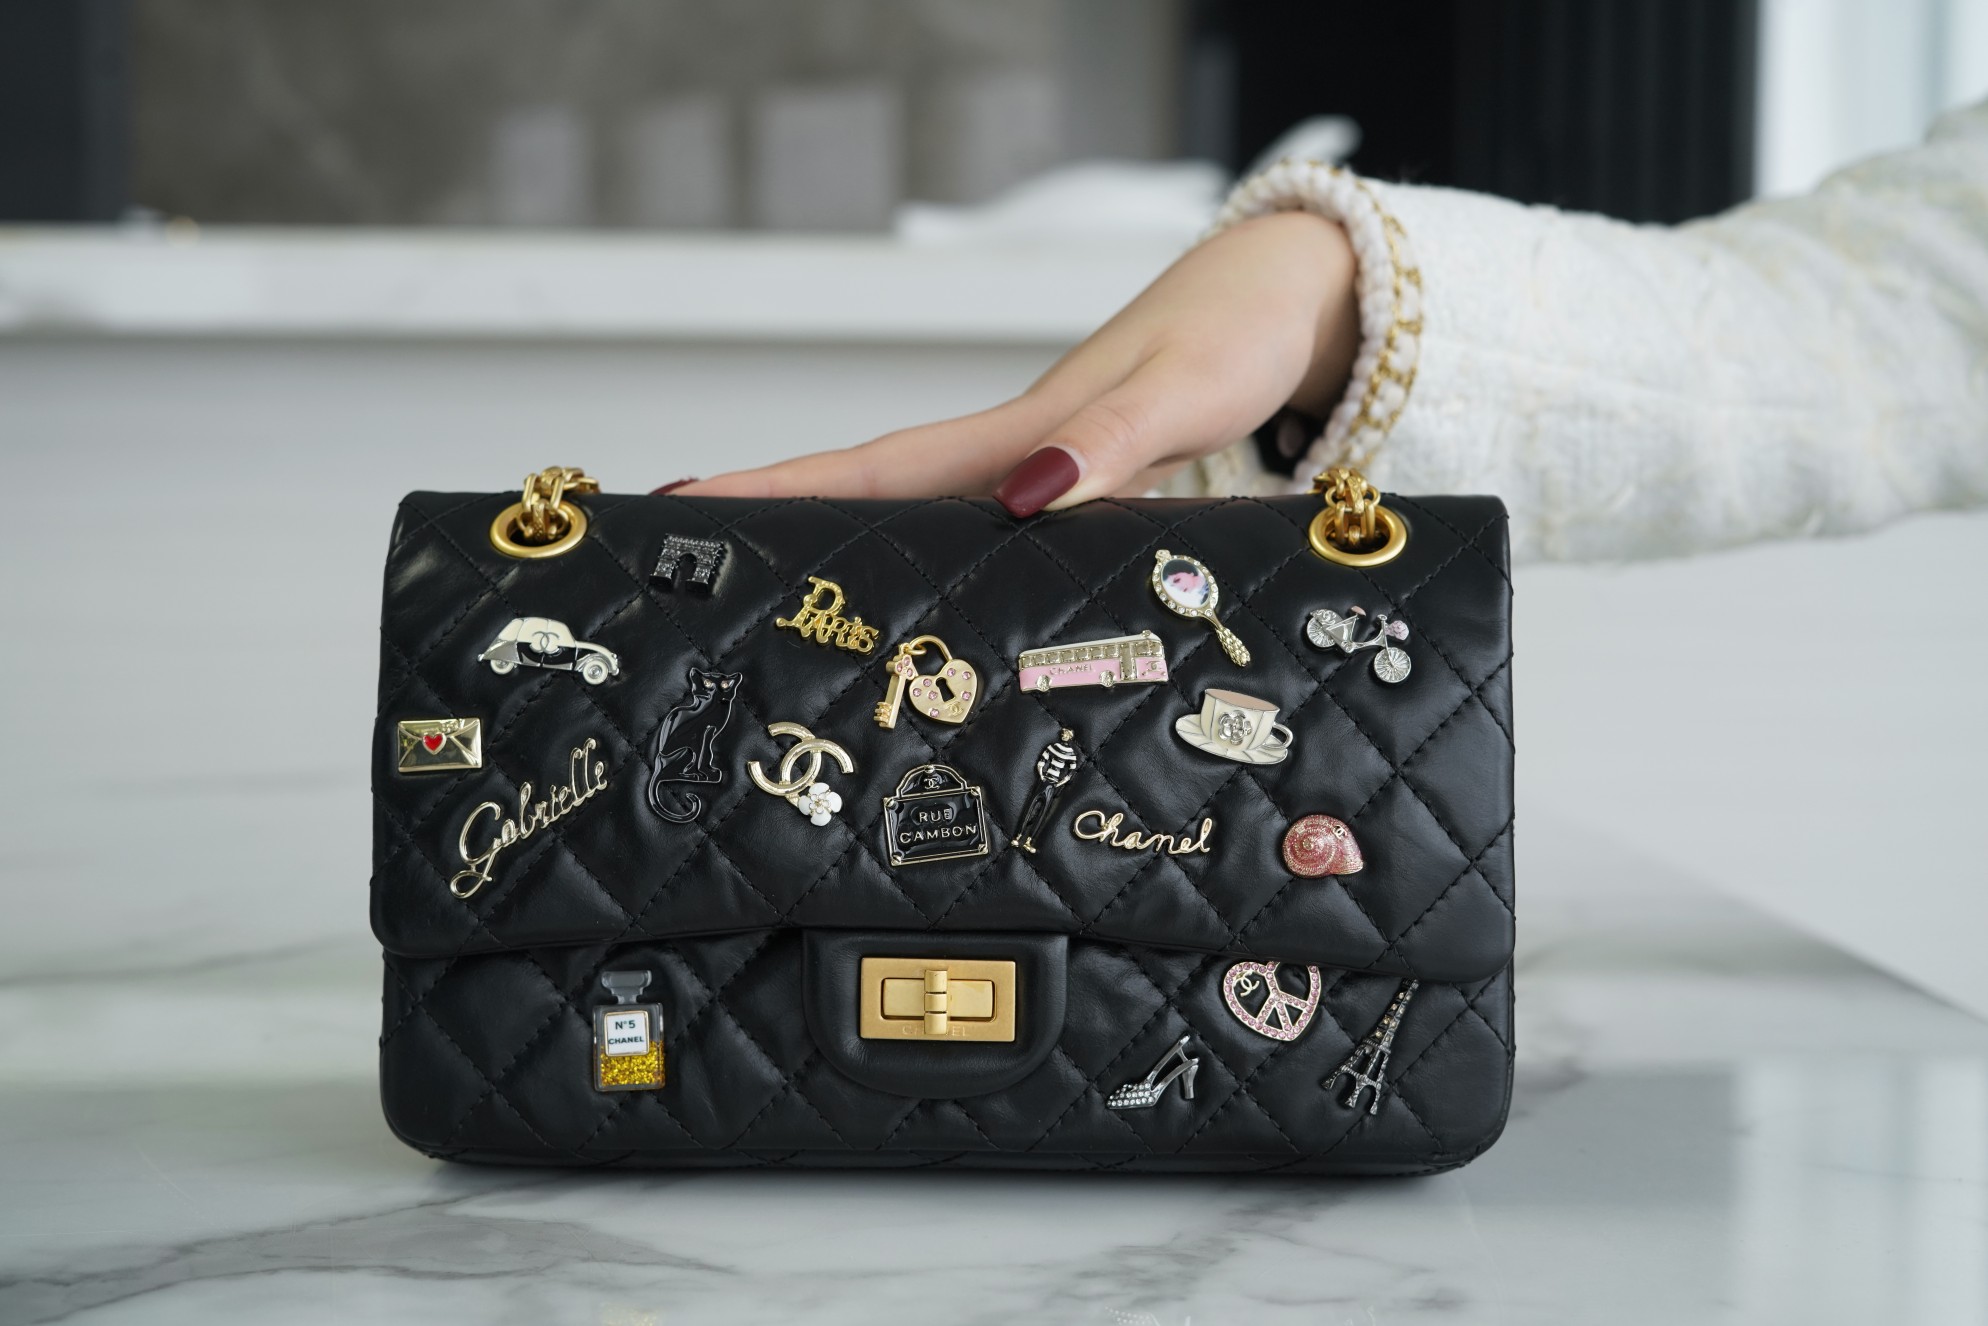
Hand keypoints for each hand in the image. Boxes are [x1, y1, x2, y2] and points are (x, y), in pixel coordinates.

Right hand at [674, 211, 1361, 514]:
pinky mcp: (1083, 474)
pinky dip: (943, 544)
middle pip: (884, 487)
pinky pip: (991, 517)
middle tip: (699, 560)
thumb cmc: (1240, 335)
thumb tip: (1019, 499)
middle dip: (789, 517)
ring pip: (932, 506)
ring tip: (783, 584)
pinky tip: (938, 581)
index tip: (692, 502)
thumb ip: (1109, 441)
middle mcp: (1020, 446)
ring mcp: (1047, 460)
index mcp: (1025, 426)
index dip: (787, 484)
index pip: (883, 462)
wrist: (1294, 299)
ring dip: (855, 535)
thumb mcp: (1185, 389)